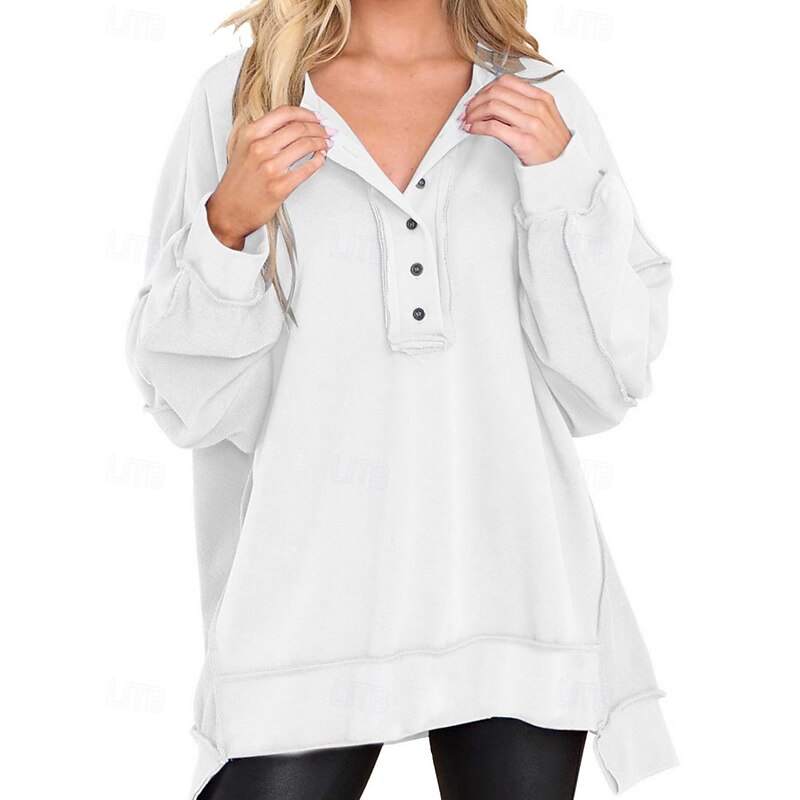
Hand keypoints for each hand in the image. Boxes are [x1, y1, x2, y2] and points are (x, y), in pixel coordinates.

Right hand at [206, 106, 334, 249]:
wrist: (228, 211)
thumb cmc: (238, 182)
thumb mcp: (243, 148)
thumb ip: (264, 134)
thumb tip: (292, 125)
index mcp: (250, 134)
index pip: (285, 113)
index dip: (306, 113)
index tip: (316, 117)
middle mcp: (260, 148)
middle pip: (299, 127)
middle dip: (318, 128)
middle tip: (326, 131)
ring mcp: (270, 167)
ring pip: (306, 145)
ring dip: (321, 142)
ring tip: (326, 144)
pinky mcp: (280, 186)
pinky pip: (307, 169)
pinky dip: (318, 161)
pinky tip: (320, 158)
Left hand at [459, 73, 571, 166]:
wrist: (562, 167)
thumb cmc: (550, 144)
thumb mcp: (544, 117)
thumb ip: (525, 105)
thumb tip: (497, 101)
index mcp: (541, 97)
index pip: (507, 81)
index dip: (486, 88)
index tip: (477, 99)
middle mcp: (537, 107)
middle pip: (497, 92)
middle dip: (476, 100)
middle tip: (467, 111)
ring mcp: (531, 123)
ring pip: (493, 106)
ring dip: (474, 113)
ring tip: (467, 121)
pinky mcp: (524, 141)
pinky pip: (493, 127)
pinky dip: (477, 127)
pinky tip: (471, 130)